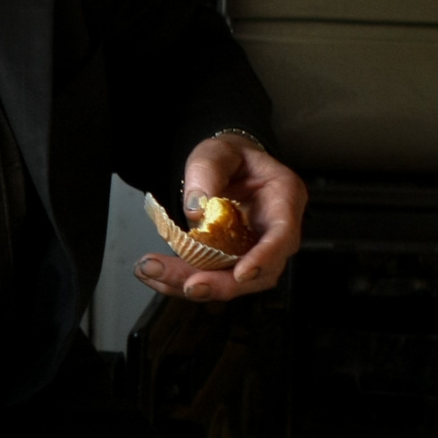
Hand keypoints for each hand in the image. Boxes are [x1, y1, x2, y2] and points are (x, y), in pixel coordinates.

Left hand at [134, 134, 304, 303]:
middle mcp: (274, 232)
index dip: (264, 259)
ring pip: (232, 281)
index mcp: (283, 198)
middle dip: (221, 284)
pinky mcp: (232, 261)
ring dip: (194, 284)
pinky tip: (155, 275)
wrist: (223, 165)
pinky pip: (212, 277)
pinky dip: (182, 279)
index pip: (282, 236)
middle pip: (258, 272)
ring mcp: (254, 250)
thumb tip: (196, 211)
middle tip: (187, 285)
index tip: (240, 274)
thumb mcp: (218, 151)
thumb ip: (208, 171)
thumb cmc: (229, 156)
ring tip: (154, 273)